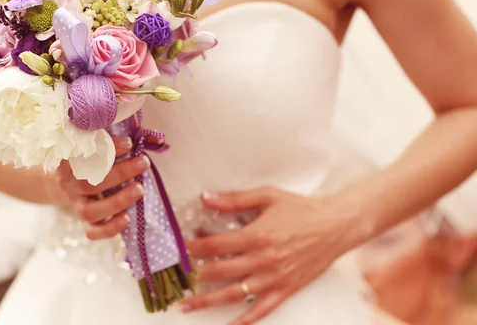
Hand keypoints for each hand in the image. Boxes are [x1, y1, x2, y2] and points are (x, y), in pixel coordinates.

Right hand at [50, 136, 150, 240]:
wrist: (69, 180)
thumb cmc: (92, 157)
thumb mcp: (103, 144)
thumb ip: (126, 141)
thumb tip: (157, 139)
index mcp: (69, 159)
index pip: (84, 153)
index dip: (107, 148)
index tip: (129, 143)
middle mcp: (69, 183)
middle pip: (89, 183)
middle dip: (120, 173)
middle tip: (143, 162)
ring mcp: (76, 204)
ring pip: (90, 210)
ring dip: (117, 201)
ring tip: (139, 189)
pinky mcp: (85, 221)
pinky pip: (93, 232)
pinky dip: (110, 228)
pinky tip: (127, 218)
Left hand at [180, 188, 358, 324]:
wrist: (336, 225)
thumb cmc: (301, 209)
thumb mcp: (267, 196)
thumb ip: (235, 199)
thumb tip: (207, 198)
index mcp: (256, 236)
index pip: (214, 245)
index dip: (191, 248)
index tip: (175, 249)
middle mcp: (263, 260)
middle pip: (218, 271)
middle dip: (191, 276)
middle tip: (172, 280)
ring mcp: (274, 278)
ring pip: (234, 294)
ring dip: (207, 301)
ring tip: (186, 305)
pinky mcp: (286, 289)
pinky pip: (261, 310)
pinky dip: (244, 320)